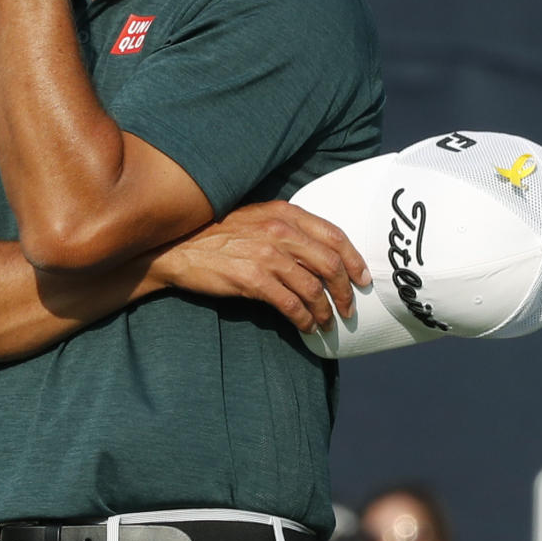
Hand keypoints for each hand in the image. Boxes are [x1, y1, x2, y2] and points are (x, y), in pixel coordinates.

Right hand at [149, 201, 369, 333]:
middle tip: (348, 309)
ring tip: (327, 323)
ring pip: (313, 288)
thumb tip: (318, 255)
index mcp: (284, 213)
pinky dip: (304, 319)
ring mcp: (266, 255)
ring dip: (325, 310)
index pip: (334, 235)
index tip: (363, 279)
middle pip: (329, 264)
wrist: (179, 248)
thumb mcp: (256, 219)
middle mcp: (279, 231)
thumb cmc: (218, 235)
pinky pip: (290, 304)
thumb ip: (286, 229)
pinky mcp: (253, 279)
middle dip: (345, 291)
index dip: (354, 260)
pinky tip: (306, 327)